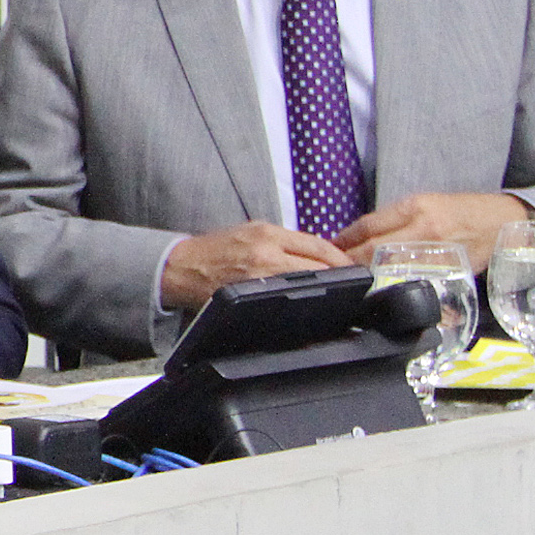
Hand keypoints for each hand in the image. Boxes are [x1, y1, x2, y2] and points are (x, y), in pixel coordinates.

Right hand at [159, 220, 351, 312]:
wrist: (182, 267)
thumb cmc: (214, 249)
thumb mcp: (249, 231)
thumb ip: (282, 240)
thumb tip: (314, 252)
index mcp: (267, 233)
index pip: (318, 244)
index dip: (340, 258)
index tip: (353, 266)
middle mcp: (266, 253)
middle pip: (318, 265)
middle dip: (338, 274)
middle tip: (352, 282)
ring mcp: (260, 276)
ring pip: (306, 283)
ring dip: (322, 288)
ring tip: (333, 294)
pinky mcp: (251, 295)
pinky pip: (284, 298)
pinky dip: (298, 300)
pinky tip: (304, 303)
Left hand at [334, 191, 534, 269]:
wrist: (503, 222)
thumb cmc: (462, 211)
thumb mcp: (427, 204)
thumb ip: (396, 220)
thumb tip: (362, 237)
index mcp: (415, 206)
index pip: (368, 225)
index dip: (345, 239)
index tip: (331, 247)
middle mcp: (423, 227)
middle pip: (374, 248)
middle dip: (350, 260)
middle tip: (334, 268)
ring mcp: (436, 251)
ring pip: (390, 266)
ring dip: (367, 274)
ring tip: (352, 279)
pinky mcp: (448, 269)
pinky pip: (413, 278)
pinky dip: (394, 283)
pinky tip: (382, 286)